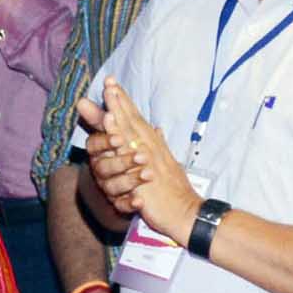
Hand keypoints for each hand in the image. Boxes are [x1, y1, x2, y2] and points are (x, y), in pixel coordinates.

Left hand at [82, 82, 197, 243]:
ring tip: (109, 93)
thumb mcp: (165, 163)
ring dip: (119, 111)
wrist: (184, 212)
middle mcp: (150, 147)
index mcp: (152, 144)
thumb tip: (157, 130)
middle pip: (132, 118)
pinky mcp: (143, 171)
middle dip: (119, 99)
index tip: (113, 84)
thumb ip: (158, 145)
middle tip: (108, 80)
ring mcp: (147, 158)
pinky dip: (119, 136)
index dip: (124, 101)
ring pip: (130, 130)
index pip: (136, 118)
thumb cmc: (173, 190)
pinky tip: (110, 125)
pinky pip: (128, 151)